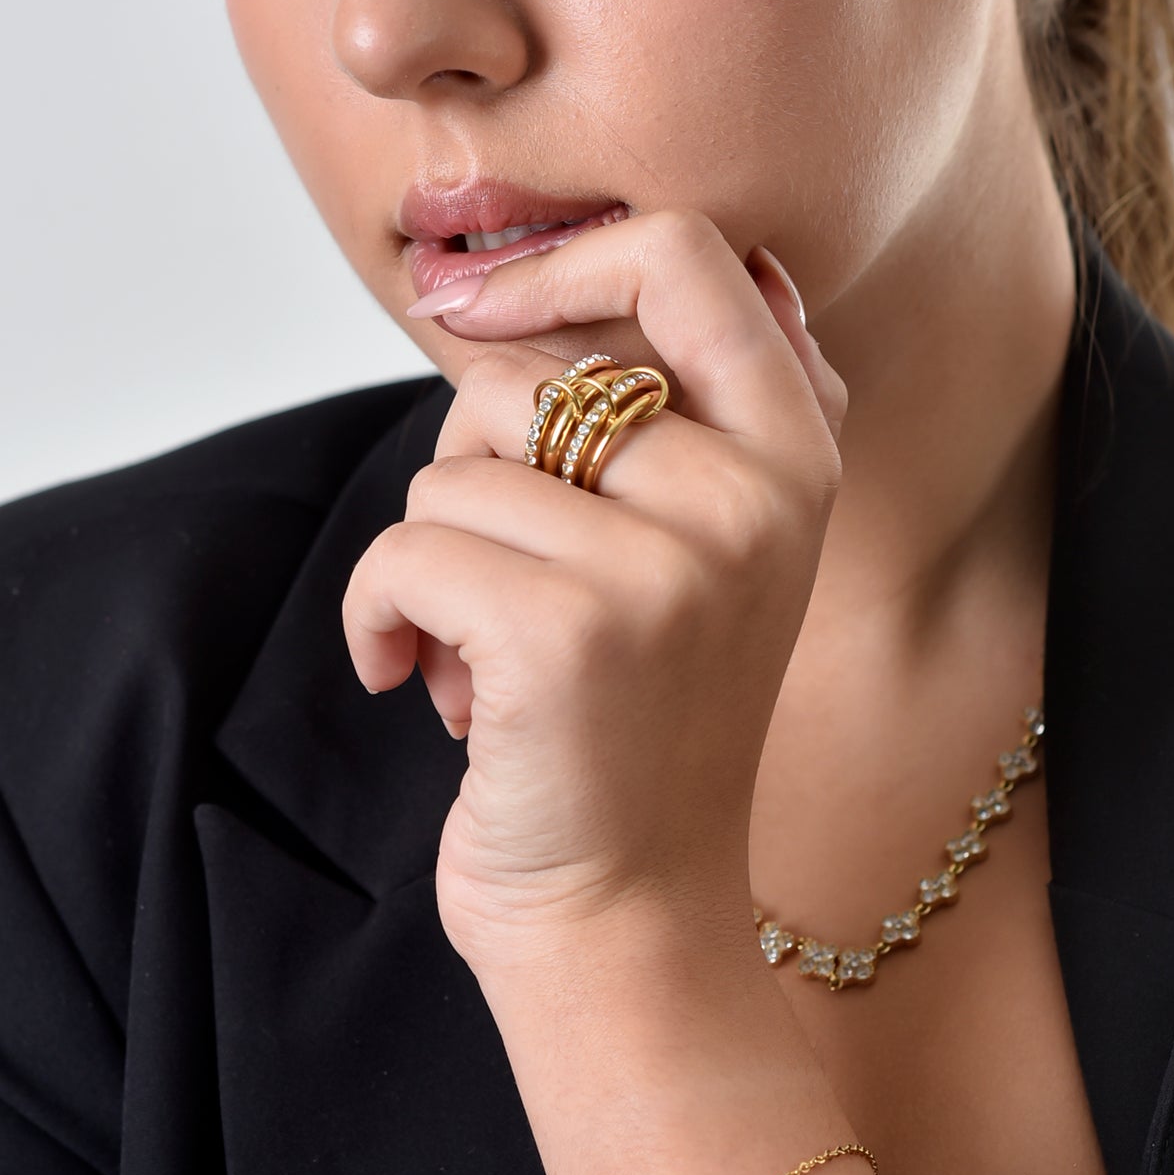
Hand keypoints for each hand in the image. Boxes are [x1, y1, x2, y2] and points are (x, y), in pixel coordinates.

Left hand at [341, 209, 846, 976]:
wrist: (630, 916)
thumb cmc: (641, 725)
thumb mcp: (724, 552)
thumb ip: (720, 410)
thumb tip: (703, 259)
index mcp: (796, 460)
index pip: (688, 258)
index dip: (561, 259)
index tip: (476, 307)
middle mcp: (751, 500)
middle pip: (524, 379)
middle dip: (473, 478)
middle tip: (513, 584)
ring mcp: (668, 566)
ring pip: (452, 467)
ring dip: (431, 561)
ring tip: (487, 656)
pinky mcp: (567, 633)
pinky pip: (405, 549)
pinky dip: (377, 617)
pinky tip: (415, 684)